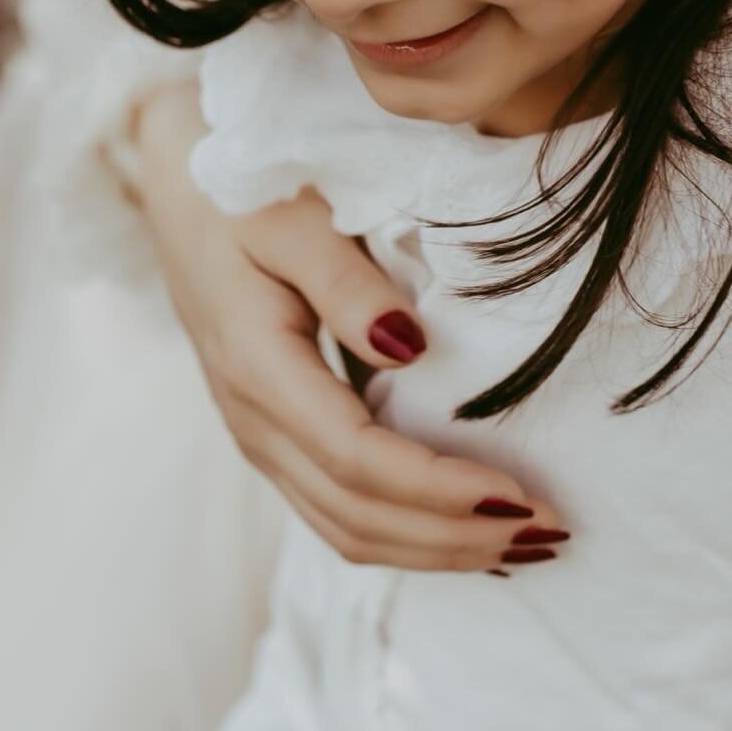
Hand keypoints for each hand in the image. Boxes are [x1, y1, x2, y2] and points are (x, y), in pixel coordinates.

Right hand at [134, 80, 567, 572]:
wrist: (183, 183)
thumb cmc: (246, 187)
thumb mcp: (298, 218)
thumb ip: (348, 283)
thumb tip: (410, 348)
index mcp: (257, 367)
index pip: (357, 460)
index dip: (440, 490)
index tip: (518, 495)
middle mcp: (254, 420)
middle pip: (356, 516)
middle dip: (455, 537)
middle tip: (548, 533)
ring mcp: (262, 435)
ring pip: (346, 527)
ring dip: (437, 548)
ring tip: (524, 545)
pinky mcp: (278, 433)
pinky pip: (340, 507)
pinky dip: (408, 530)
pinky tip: (467, 529)